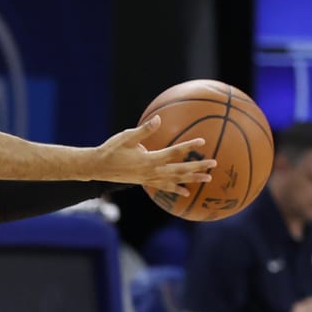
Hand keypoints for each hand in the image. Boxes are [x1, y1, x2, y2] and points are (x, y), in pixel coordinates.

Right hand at [94, 116, 214, 193]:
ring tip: (208, 179)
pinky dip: (176, 189)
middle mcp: (152, 172)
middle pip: (180, 170)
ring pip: (175, 180)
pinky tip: (186, 192)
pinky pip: (164, 187)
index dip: (189, 147)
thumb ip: (145, 130)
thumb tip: (158, 119)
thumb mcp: (127, 136)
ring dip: (192, 179)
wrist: (97, 167)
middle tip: (214, 164)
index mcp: (149, 160)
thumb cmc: (111, 149)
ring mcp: (149, 179)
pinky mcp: (145, 182)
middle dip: (198, 167)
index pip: (174, 152)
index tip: (202, 142)